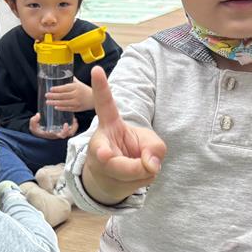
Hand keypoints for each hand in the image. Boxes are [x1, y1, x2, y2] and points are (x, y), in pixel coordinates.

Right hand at [29, 112, 77, 138]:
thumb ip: (33, 121)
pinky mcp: (63, 130)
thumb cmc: (37, 130)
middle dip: (74, 128)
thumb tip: (38, 115)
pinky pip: (71, 130)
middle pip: (70, 134)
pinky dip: (74, 125)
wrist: (38, 132)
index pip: (62, 135)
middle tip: (74, 120)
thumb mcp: (33, 126)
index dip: (65, 130)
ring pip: (72, 132)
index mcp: (53, 135)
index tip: (65, 124)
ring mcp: (62, 133)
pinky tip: (73, 119)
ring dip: (75, 126)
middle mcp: (59, 135)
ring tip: (74, 119)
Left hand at [45, 78, 93, 112]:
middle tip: (46, 95)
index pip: (65, 88)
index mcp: (76, 87)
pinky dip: (61, 108)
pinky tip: (56, 107)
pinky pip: (68, 108)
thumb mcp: (79, 83)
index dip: (57, 89)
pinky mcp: (78, 108)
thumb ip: (72, 80)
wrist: (94, 99)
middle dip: (53, 96)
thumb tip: (64, 73)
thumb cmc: (86, 90)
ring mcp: (77, 102)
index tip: (50, 89)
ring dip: (55, 102)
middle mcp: (77, 95)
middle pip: (63, 96)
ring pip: (64, 103)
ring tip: (48, 102)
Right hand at [83, 66, 165, 204]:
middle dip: (125, 164)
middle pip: (109, 152)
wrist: (112, 179)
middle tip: (110, 157)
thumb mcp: (150, 143)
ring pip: (127, 172)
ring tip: (141, 168)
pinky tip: (134, 178)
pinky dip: (141, 181)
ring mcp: (99, 163)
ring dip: (142, 172)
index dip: (101, 87)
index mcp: (110, 125)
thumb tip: (150, 166)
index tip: (96, 69)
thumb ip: (156, 149)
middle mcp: (100, 142)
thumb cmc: (132, 152)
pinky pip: (132, 182)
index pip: (104, 104)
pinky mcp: (104, 179)